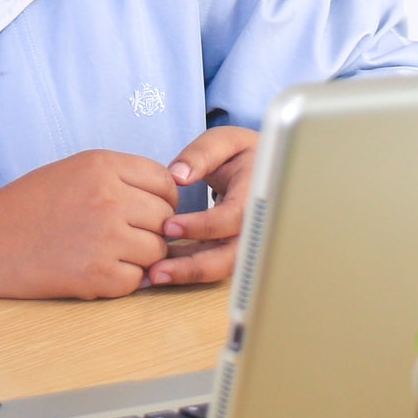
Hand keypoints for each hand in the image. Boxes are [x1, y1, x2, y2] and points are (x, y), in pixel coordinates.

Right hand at [0, 149, 178, 302]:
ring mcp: (105, 238)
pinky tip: (98, 272)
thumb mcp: (74, 171)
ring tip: (111, 255)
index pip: (165, 182)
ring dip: (141, 258)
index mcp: (103, 165)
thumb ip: (120, 177)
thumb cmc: (27, 207)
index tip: (149, 211)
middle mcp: (109, 198)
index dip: (164, 200)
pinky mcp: (97, 275)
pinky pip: (136, 280)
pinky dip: (124, 281)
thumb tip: (167, 197)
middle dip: (154, 230)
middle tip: (129, 238)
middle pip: (166, 218)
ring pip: (157, 251)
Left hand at [148, 126, 258, 286]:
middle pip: (232, 256)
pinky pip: (213, 265)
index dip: (203, 226)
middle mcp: (258, 225)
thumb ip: (202, 153)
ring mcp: (247, 241)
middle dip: (195, 267)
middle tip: (157, 270)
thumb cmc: (242, 153)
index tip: (169, 226)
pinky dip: (188, 269)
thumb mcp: (225, 142)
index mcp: (258, 193)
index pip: (234, 217)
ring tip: (154, 275)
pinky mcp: (234, 250)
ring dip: (188, 274)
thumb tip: (178, 175)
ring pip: (221, 267)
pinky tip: (161, 268)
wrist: (263, 168)